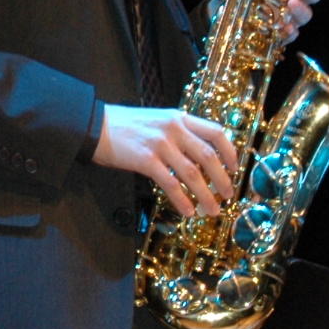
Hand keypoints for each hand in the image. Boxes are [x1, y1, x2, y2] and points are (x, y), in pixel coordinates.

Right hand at [93, 105, 237, 217]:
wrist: (93, 125)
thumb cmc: (123, 125)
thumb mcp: (157, 120)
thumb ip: (177, 133)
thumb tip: (196, 158)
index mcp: (179, 118)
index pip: (216, 132)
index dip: (230, 152)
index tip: (234, 168)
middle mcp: (174, 129)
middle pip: (209, 157)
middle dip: (222, 180)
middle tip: (227, 195)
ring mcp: (160, 144)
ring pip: (193, 174)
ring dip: (206, 195)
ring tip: (211, 210)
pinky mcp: (146, 160)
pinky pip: (171, 184)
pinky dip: (181, 200)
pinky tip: (187, 211)